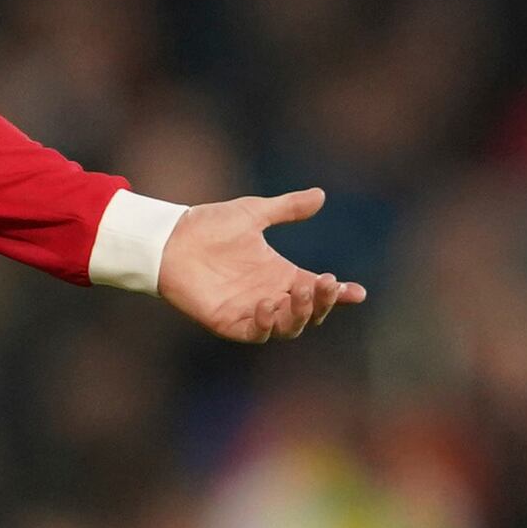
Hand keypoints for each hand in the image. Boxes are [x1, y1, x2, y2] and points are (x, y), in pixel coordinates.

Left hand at [154, 189, 369, 343]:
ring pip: (288, 327)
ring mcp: (251, 312)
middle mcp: (271, 296)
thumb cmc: (209, 226)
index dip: (339, 294)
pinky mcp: (229, 322)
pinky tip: (270, 305)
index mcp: (281, 275)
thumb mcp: (254, 213)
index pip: (318, 290)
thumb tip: (320, 195)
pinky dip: (267, 324)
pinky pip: (256, 333)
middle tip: (322, 282)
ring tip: (300, 291)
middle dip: (321, 302)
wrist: (169, 238)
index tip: (357, 292)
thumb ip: (287, 208)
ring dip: (299, 313)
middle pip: (308, 312)